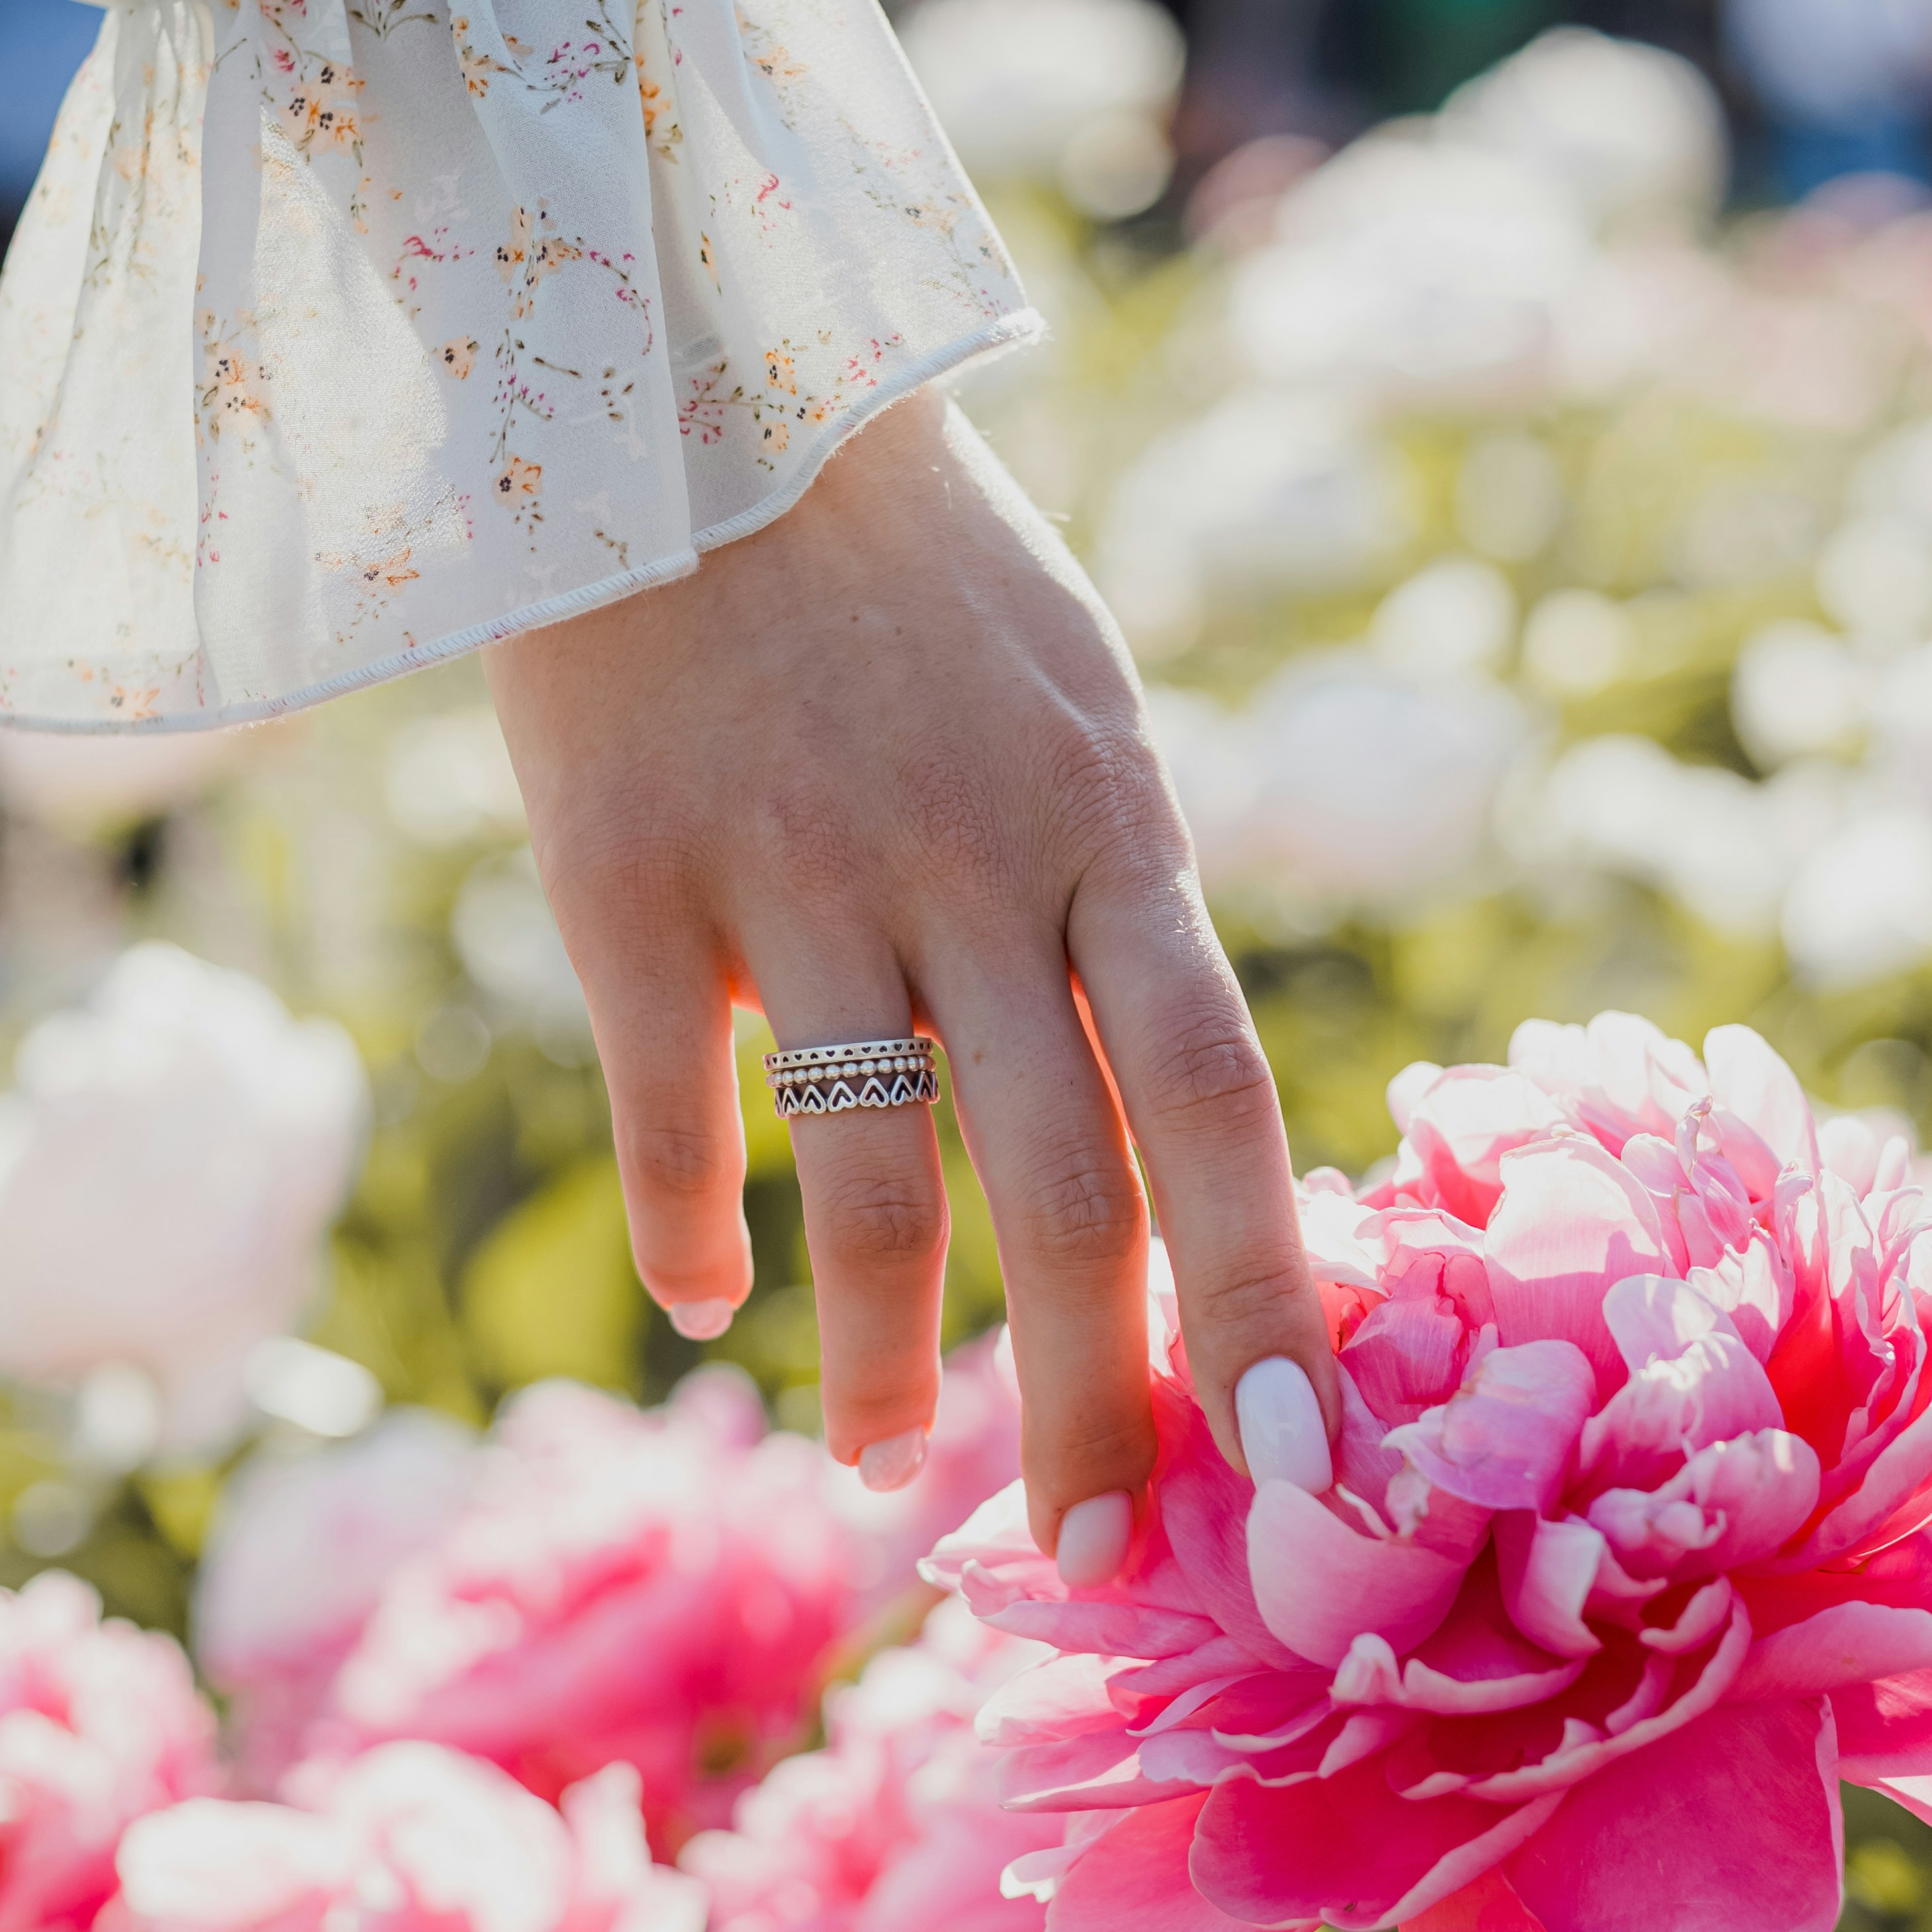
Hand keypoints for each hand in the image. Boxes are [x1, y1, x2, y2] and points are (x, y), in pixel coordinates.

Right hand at [485, 389, 1339, 1565]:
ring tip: (893, 1459)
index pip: (1221, 1100)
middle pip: (1066, 1190)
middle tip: (1104, 1555)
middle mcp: (973, 863)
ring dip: (892, 1360)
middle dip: (1096, 1401)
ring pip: (874, 1185)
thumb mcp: (1072, 708)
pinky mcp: (629, 879)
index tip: (1302, 1467)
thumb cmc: (911, 577)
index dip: (1265, 1294)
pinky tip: (707, 1307)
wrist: (684, 376)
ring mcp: (798, 873)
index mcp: (1110, 824)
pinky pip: (677, 1109)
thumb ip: (1115, 911)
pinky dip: (698, 1236)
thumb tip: (1162, 1145)